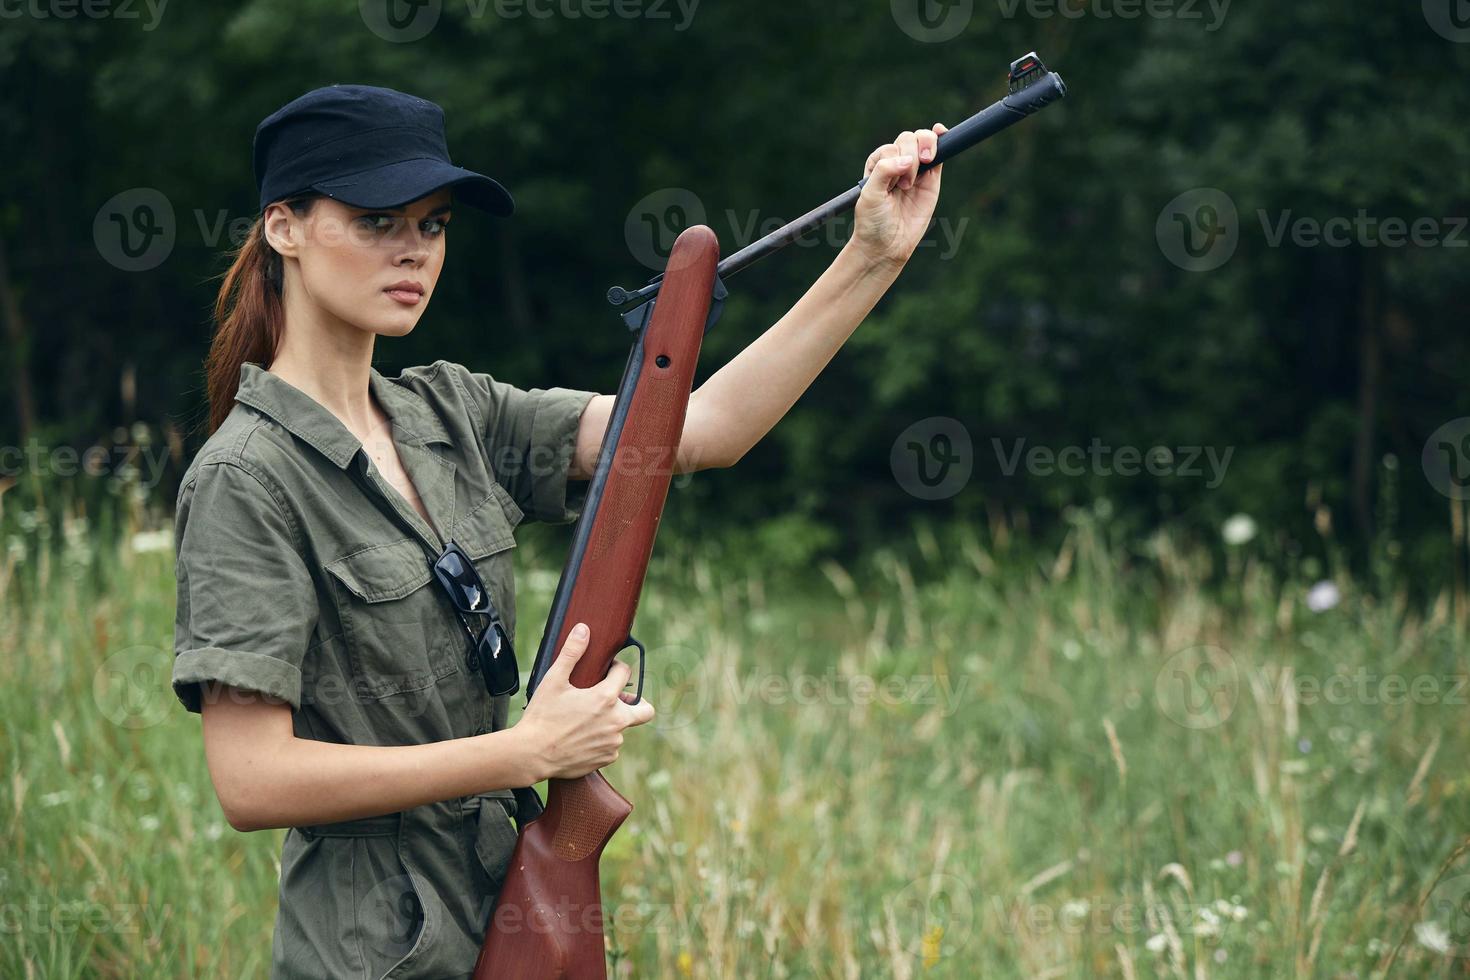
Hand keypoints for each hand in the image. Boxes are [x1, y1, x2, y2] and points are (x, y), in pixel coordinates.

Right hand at [512, 623, 655, 780]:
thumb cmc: (542, 717)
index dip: (616, 668)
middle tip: (617, 699)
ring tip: (587, 720)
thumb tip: (583, 629)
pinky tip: (583, 737)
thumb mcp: (554, 680)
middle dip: (637, 703)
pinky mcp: (606, 758)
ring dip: (611, 722)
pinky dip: (602, 740)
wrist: (532, 754)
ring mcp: (612, 742)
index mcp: (605, 698)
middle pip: (645, 710)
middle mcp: (616, 722)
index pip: (626, 673)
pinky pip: (611, 746)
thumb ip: (572, 653)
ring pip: (622, 728)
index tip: (607, 671)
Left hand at [851, 123, 947, 270]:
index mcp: (878, 164)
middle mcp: (896, 163)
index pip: (890, 147)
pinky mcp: (932, 179)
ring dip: (926, 145)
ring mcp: (915, 170)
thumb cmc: (874, 221)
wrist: (887, 245)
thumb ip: (884, 170)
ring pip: (923, 142)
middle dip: (910, 155)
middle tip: (906, 184)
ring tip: (925, 162)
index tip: (893, 183)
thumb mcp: (870, 194)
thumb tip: (908, 159)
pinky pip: (939, 155)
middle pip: (908, 140)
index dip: (895, 159)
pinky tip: (941, 132)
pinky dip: (941, 141)